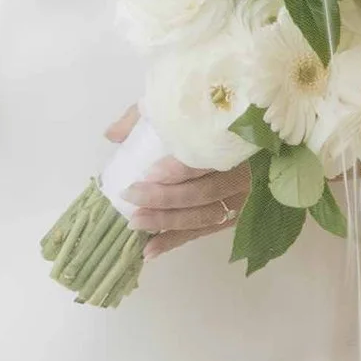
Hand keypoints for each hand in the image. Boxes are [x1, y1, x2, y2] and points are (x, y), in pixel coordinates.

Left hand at [104, 106, 244, 256]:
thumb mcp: (175, 110)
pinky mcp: (232, 218)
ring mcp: (239, 200)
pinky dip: (175, 241)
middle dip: (164, 199)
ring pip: (203, 216)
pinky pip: (202, 232)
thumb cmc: (206, 123)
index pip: (207, 160)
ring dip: (166, 223)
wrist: (248, 135)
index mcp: (232, 144)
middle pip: (203, 192)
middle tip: (132, 196)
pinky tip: (150, 250)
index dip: (179, 170)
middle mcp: (241, 175)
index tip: (150, 174)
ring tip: (135, 224)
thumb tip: (112, 135)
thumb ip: (145, 118)